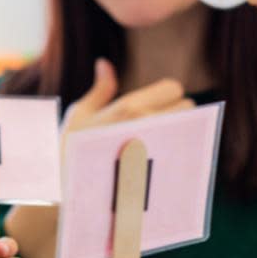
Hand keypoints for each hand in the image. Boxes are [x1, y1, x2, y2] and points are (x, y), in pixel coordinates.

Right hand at [3, 59, 193, 257]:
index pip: (174, 88)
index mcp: (129, 107)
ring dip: (180, 134)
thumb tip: (105, 63)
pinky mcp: (163, 174)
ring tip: (158, 144)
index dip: (165, 94)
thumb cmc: (68, 151)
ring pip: (191, 133)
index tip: (152, 106)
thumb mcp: (79, 114)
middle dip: (175, 114)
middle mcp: (149, 127)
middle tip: (155, 126)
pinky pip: (186, 157)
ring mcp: (159, 152)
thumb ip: (100, 89)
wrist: (65, 194)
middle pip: (187, 107)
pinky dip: (179, 157)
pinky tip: (159, 163)